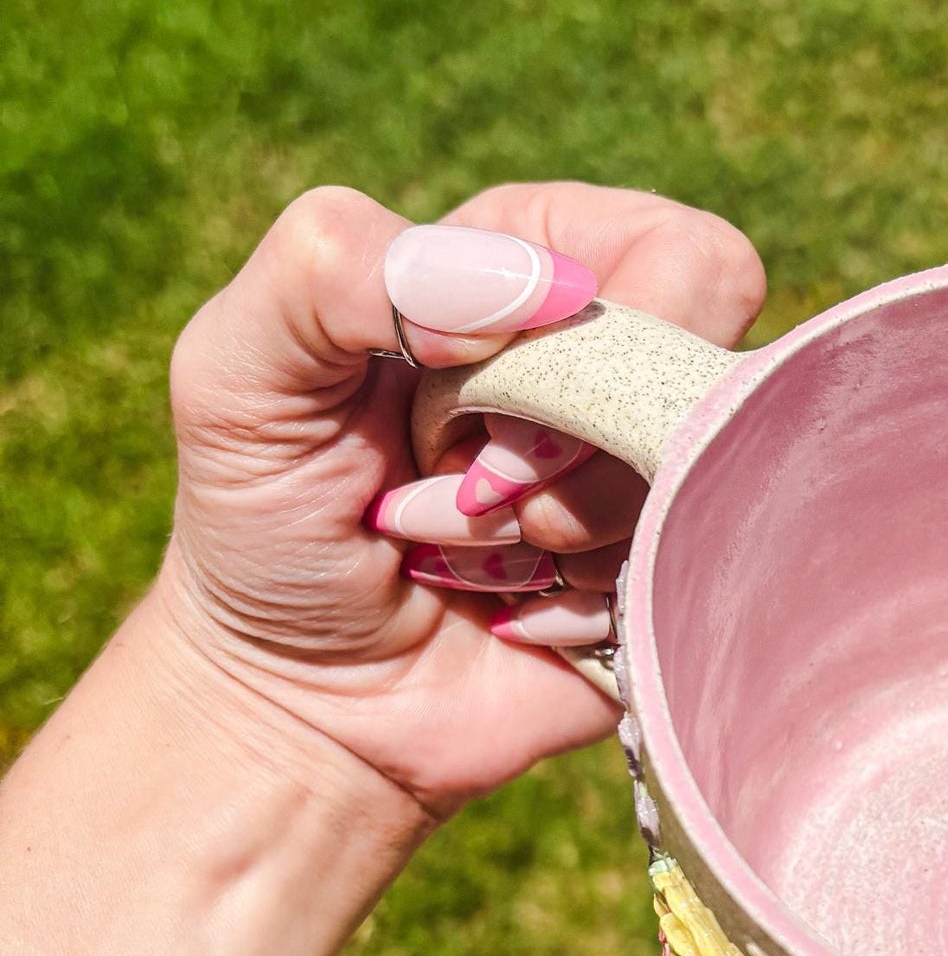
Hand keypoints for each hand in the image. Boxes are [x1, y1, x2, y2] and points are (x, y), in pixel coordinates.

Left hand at [156, 181, 765, 815]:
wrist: (299, 698)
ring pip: (697, 484)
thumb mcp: (239, 370)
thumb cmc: (265, 518)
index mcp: (535, 258)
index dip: (579, 348)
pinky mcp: (675, 572)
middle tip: (462, 491)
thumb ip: (334, 269)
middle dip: (564, 457)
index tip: (463, 402)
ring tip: (465, 555)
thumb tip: (530, 288)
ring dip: (560, 539)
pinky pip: (692, 576)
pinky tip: (509, 607)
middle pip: (700, 374)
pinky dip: (584, 607)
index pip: (679, 260)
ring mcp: (656, 469)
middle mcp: (614, 352)